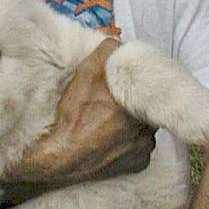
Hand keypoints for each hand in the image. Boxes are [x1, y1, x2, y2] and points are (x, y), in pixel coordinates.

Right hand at [0, 39, 155, 201]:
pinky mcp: (137, 165)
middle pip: (146, 108)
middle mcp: (148, 127)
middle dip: (134, 104)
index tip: (125, 86)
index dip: (136, 85)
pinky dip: (129, 144)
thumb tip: (116, 44)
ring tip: (110, 124)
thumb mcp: (85, 75)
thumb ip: (105, 52)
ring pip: (144, 129)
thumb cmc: (72, 117)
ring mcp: (144, 149)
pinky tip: (111, 142)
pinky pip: (139, 149)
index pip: (149, 87)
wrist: (59, 158)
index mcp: (139, 104)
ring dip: (133, 124)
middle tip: (114, 104)